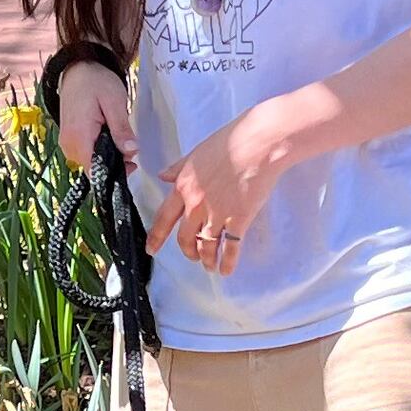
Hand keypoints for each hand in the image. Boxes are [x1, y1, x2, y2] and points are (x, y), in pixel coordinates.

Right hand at [54, 61, 136, 170]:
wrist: (78, 69)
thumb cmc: (96, 82)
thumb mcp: (114, 101)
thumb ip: (121, 128)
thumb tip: (131, 151)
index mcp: (79, 135)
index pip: (95, 170)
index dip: (114, 171)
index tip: (132, 164)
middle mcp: (69, 144)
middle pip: (93, 168)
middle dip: (114, 162)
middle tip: (130, 146)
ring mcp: (67, 143)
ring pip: (90, 162)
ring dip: (107, 156)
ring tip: (119, 137)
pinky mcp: (69, 140)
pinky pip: (86, 153)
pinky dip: (99, 150)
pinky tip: (109, 137)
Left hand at [147, 104, 292, 275]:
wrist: (259, 144)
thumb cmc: (231, 141)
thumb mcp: (196, 152)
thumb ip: (178, 168)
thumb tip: (163, 175)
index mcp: (184, 186)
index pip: (164, 217)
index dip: (156, 237)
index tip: (152, 249)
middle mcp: (196, 203)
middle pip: (185, 238)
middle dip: (188, 252)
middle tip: (192, 257)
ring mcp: (217, 213)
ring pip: (206, 246)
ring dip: (206, 259)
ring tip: (210, 265)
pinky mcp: (239, 219)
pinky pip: (230, 247)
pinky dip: (227, 262)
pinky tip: (226, 269)